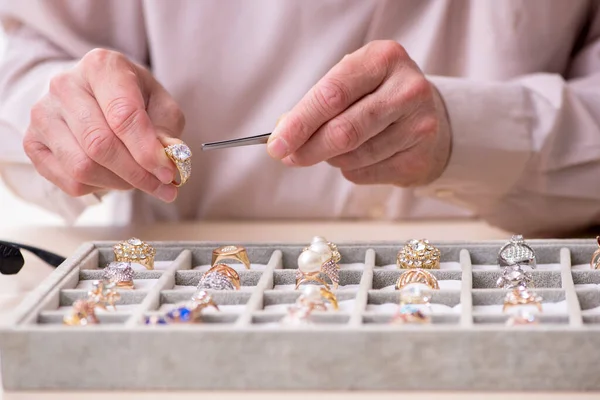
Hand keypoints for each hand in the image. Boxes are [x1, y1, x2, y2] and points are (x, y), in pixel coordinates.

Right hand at [23, 48, 185, 201]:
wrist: (97, 98)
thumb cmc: (135, 100)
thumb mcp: (161, 107)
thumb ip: (166, 131)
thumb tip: (170, 158)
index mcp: (102, 66)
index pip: (123, 115)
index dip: (147, 151)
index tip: (168, 173)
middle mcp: (65, 85)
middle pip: (100, 144)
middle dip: (137, 173)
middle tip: (163, 186)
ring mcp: (43, 114)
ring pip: (82, 167)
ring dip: (119, 183)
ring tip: (140, 180)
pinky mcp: (33, 142)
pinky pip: (69, 180)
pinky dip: (99, 187)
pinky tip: (114, 177)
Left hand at [267, 40, 450, 186]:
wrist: (428, 116)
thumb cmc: (377, 96)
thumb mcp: (352, 83)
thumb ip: (318, 103)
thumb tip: (282, 134)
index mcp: (384, 58)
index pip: (332, 94)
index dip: (300, 122)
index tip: (276, 143)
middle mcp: (408, 89)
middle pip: (344, 130)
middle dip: (308, 148)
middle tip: (288, 158)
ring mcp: (419, 125)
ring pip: (353, 156)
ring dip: (331, 158)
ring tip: (332, 148)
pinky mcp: (419, 157)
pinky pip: (366, 173)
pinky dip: (350, 170)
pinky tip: (358, 158)